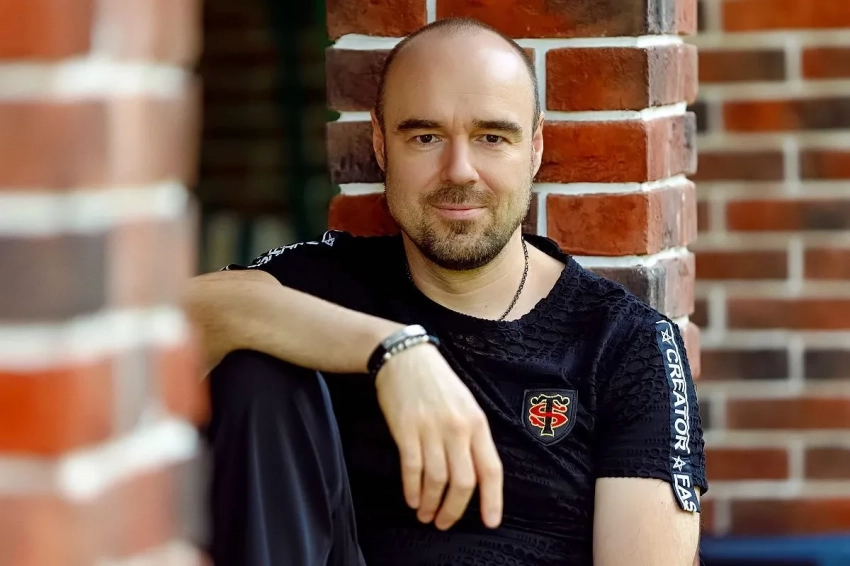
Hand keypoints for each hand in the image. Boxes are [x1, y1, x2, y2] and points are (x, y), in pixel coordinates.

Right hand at [375, 343, 502, 530]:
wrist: (405, 356)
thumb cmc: (437, 382)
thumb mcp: (465, 404)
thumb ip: (472, 436)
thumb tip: (475, 474)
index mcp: (477, 423)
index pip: (491, 468)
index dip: (492, 499)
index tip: (490, 522)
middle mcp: (457, 428)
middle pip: (463, 482)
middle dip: (454, 509)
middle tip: (444, 523)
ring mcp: (431, 429)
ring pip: (436, 479)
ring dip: (430, 503)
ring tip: (425, 514)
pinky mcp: (405, 429)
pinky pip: (412, 467)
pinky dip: (412, 488)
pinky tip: (411, 499)